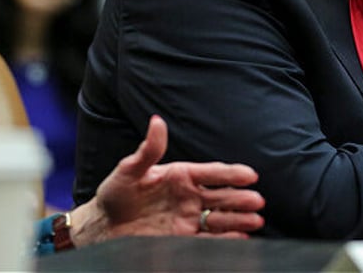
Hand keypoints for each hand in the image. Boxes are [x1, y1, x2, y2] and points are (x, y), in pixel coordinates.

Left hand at [69, 115, 264, 246]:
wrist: (105, 224)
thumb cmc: (116, 192)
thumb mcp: (129, 168)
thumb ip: (148, 150)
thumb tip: (157, 121)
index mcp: (179, 175)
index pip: (210, 173)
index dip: (231, 174)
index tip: (250, 174)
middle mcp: (188, 197)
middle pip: (220, 197)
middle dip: (240, 198)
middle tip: (257, 200)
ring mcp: (188, 218)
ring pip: (219, 219)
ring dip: (238, 219)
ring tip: (256, 220)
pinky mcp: (182, 239)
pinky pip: (209, 239)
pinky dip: (226, 239)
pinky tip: (240, 237)